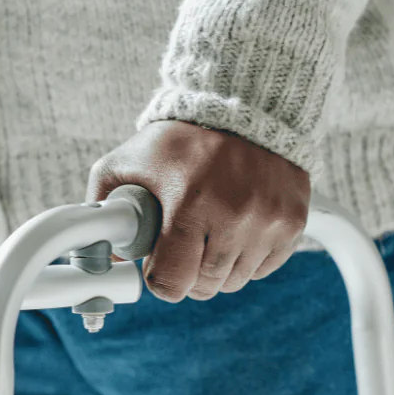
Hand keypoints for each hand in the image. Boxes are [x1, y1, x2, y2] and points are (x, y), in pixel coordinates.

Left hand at [88, 121, 309, 301]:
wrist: (245, 107)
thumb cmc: (181, 139)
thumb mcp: (128, 161)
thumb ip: (103, 205)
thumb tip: (101, 254)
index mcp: (189, 204)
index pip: (172, 283)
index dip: (160, 279)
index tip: (159, 264)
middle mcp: (234, 216)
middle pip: (205, 288)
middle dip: (188, 273)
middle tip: (183, 245)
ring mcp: (268, 222)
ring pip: (235, 281)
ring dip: (218, 266)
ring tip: (210, 231)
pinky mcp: (293, 222)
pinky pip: (264, 267)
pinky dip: (248, 256)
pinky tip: (238, 226)